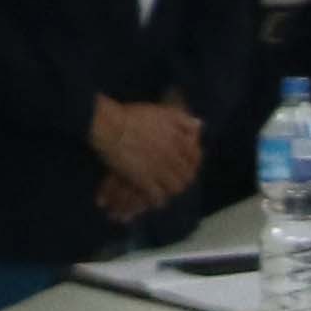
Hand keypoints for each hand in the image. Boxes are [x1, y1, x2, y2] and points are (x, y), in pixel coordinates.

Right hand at [86, 91, 204, 214]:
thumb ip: (182, 118)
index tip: (190, 164)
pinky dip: (157, 199)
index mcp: (178, 140)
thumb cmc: (133, 116)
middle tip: (177, 179)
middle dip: (183, 178)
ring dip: (171, 189)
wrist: (111, 127)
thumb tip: (199, 125)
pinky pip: (157, 197)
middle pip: (187, 175)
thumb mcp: (162, 112)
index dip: (194, 162)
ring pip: (175, 187)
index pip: (195, 157)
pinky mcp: (145, 181)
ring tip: (165, 188)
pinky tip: (152, 197)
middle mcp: (172, 157)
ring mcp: (159, 170)